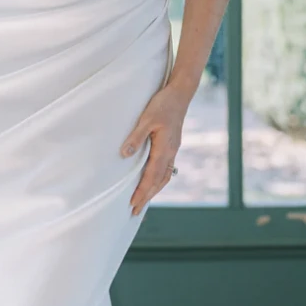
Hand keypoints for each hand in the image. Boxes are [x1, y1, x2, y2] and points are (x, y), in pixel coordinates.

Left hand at [120, 84, 189, 214]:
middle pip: (159, 182)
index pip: (151, 176)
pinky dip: (159, 179)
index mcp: (164, 149)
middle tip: (135, 211)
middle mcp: (170, 152)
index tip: (132, 204)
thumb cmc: (163, 104)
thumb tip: (125, 154)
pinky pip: (166, 168)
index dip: (142, 191)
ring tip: (143, 201)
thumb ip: (136, 137)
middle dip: (147, 197)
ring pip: (164, 177)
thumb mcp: (146, 119)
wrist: (180, 94)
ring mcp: (173, 150)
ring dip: (153, 190)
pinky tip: (153, 181)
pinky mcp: (172, 145)